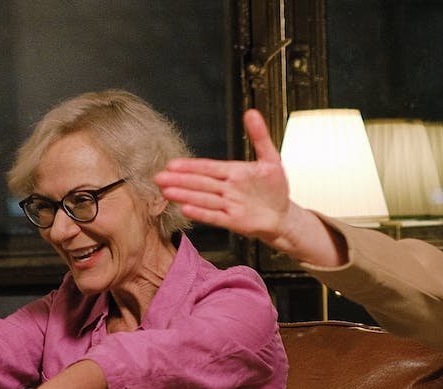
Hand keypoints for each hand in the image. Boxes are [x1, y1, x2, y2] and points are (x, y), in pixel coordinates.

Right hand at [157, 109, 292, 239]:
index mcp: (232, 172)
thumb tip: (252, 112)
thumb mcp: (271, 158)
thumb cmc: (274, 187)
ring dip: (185, 196)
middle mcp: (227, 189)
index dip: (190, 166)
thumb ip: (259, 137)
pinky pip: (215, 217)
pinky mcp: (234, 221)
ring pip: (203, 199)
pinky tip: (186, 209)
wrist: (283, 214)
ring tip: (167, 192)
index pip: (207, 167)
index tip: (172, 164)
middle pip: (200, 183)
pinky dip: (202, 214)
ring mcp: (229, 205)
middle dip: (179, 180)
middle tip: (159, 178)